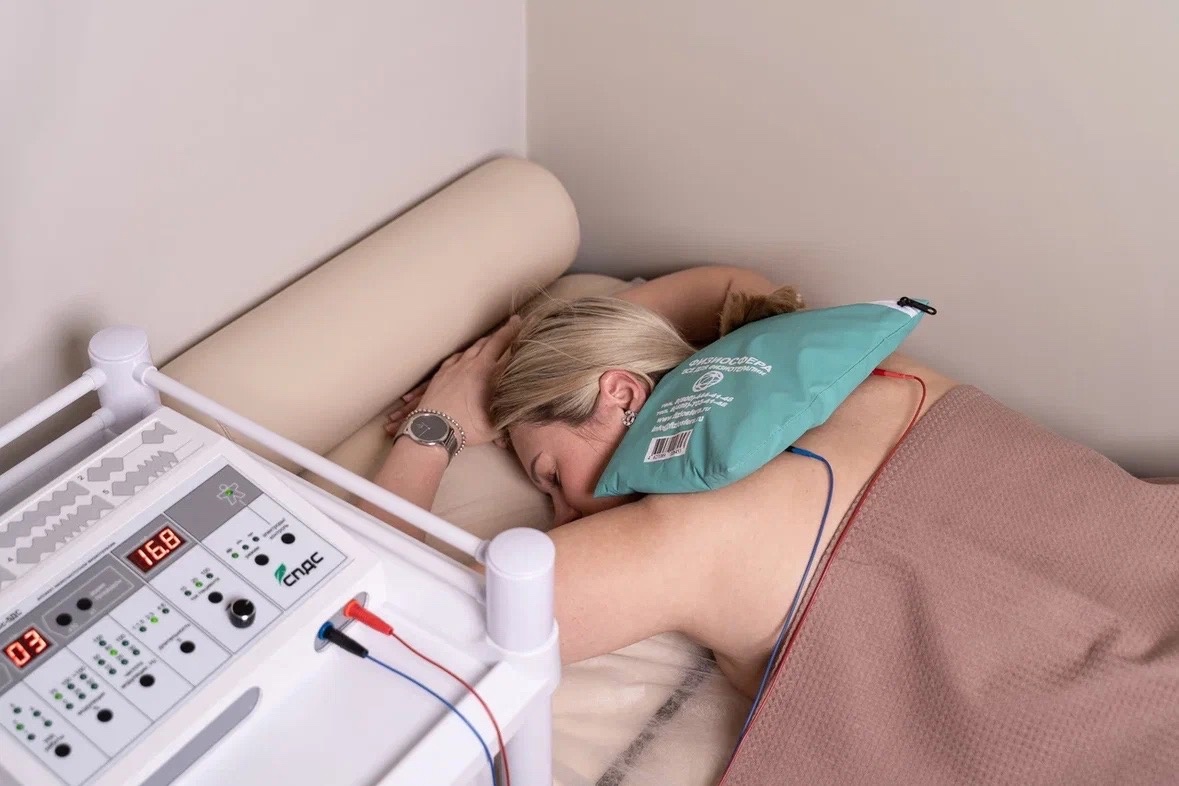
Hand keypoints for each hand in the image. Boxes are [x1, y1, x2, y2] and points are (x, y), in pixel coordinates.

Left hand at [384, 316, 520, 447]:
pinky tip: (465, 355)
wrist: (433, 429)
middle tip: (512, 324)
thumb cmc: (466, 428)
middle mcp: (471, 365)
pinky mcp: (441, 374)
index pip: (504, 347)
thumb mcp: (495, 424)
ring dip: (484, 342)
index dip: (513, 334)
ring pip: (472, 348)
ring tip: (490, 339)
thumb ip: (510, 415)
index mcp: (487, 373)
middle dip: (502, 333)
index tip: (520, 322)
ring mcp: (454, 368)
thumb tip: (523, 411)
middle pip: (489, 343)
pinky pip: (456, 357)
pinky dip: (465, 353)